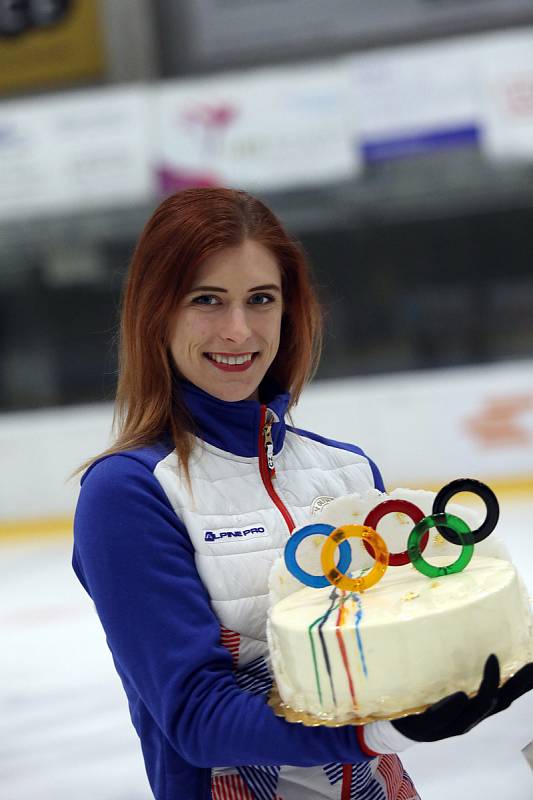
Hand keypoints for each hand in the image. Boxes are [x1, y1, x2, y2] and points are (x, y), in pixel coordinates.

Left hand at [392, 654, 532, 742]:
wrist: (395, 725)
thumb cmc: (424, 698)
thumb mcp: (443, 680)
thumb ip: (458, 665)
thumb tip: (469, 630)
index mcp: (474, 707)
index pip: (506, 694)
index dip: (523, 683)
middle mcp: (468, 717)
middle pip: (498, 703)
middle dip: (515, 685)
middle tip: (528, 663)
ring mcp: (448, 724)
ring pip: (474, 711)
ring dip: (486, 689)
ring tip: (492, 664)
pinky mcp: (426, 726)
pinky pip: (440, 718)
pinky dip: (451, 707)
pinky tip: (460, 696)